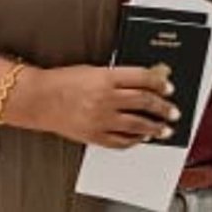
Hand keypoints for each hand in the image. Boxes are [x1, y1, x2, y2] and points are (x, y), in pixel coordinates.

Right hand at [33, 65, 179, 148]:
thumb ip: (117, 76)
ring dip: (155, 127)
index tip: (168, 87)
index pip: (142, 79)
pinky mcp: (94, 135)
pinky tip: (142, 138)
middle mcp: (106, 98)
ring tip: (165, 128)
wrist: (39, 98)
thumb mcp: (93, 69)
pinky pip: (120, 141)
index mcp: (106, 77)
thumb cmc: (63, 81)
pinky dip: (134, 140)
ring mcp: (100, 119)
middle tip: (173, 110)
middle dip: (162, 107)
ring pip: (137, 124)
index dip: (159, 83)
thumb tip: (141, 81)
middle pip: (144, 102)